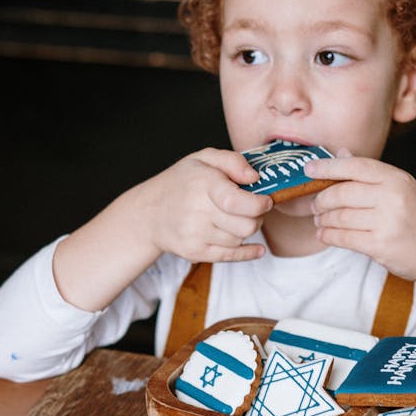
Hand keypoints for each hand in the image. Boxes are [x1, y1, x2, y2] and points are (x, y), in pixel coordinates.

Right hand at [53, 148, 270, 312]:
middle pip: (246, 225)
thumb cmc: (182, 183)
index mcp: (203, 185)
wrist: (150, 213)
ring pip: (240, 240)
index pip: (239, 203)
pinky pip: (231, 257)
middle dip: (257, 217)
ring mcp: (196, 235)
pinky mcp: (196, 253)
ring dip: (246, 230)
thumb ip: (232, 161)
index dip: (260, 204)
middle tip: (252, 210)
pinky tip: (256, 248)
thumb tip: (255, 177)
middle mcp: (198, 212)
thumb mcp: (203, 159)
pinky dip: (248, 252)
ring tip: (236, 218)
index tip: (265, 200)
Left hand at [307, 152, 415, 280]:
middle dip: (322, 200)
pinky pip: (343, 238)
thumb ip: (371, 174)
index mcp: (397, 178)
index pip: (355, 166)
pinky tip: (324, 234)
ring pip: (339, 217)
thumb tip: (341, 154)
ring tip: (320, 221)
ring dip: (324, 220)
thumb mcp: (402, 189)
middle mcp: (392, 197)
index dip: (327, 166)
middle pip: (342, 193)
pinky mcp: (380, 245)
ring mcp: (387, 222)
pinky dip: (328, 236)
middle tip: (315, 205)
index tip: (308, 168)